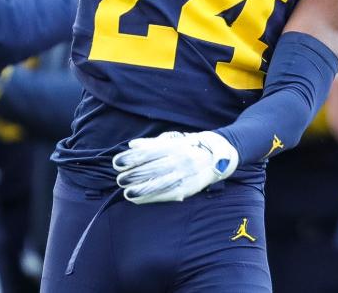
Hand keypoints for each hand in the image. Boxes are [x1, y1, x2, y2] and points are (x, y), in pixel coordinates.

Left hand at [112, 130, 237, 203]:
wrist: (220, 155)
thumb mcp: (174, 138)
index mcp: (176, 146)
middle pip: (153, 169)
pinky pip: (166, 195)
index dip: (131, 158)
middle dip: (133, 175)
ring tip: (126, 192)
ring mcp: (186, 176)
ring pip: (159, 184)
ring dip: (140, 189)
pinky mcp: (189, 189)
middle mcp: (181, 160)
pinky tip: (137, 199)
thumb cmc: (191, 145)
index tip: (117, 162)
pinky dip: (150, 198)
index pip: (149, 153)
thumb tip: (132, 145)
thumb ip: (153, 143)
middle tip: (120, 179)